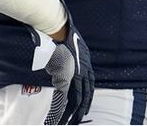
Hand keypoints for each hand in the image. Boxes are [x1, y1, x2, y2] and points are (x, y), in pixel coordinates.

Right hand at [31, 2, 92, 124]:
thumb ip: (72, 58)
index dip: (87, 99)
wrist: (58, 29)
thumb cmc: (62, 34)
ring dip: (69, 113)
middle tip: (76, 121)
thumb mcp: (74, 47)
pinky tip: (57, 116)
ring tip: (65, 123)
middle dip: (80, 110)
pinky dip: (59, 108)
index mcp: (86, 65)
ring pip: (74, 100)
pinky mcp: (64, 76)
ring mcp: (74, 75)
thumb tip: (64, 64)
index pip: (90, 87)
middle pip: (84, 96)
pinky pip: (62, 97)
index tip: (84, 109)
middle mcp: (83, 71)